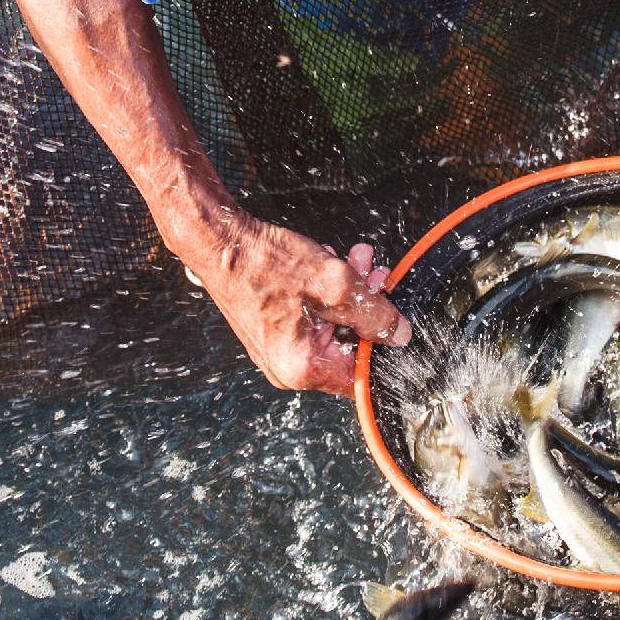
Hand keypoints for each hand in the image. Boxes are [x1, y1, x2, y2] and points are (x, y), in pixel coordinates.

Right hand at [183, 216, 411, 397]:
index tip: (395, 320)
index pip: (360, 375)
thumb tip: (399, 334)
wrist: (220, 244)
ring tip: (357, 260)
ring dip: (349, 295)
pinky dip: (326, 296)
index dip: (382, 345)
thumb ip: (373, 313)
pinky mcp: (273, 333)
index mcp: (303, 367)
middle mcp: (288, 369)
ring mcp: (278, 352)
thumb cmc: (266, 264)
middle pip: (347, 348)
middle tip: (376, 275)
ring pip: (332, 329)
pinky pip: (312, 321)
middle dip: (367, 309)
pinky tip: (332, 264)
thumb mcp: (334, 284)